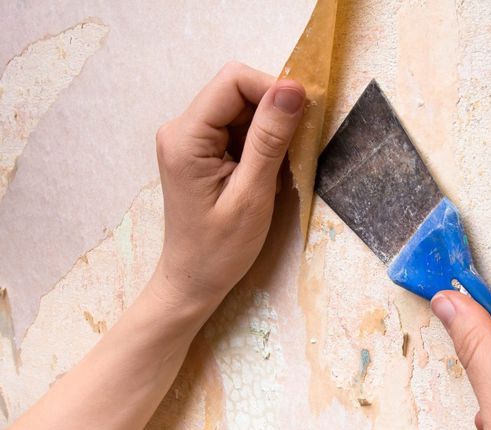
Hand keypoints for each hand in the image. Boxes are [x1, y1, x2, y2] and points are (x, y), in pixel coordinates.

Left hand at [152, 62, 304, 306]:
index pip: (233, 81)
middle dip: (272, 113)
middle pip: (237, 91)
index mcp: (185, 137)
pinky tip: (264, 172)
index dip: (272, 90)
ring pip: (241, 109)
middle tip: (292, 152)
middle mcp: (181, 128)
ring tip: (275, 170)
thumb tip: (292, 89)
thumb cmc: (220, 249)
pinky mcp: (200, 150)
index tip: (302, 118)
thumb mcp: (252, 195)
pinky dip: (260, 143)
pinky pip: (237, 128)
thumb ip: (270, 139)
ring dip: (268, 131)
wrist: (194, 280)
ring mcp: (189, 138)